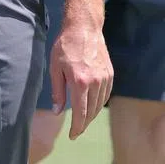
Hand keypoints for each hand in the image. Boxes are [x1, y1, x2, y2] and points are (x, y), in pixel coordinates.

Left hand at [48, 21, 112, 139]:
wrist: (84, 28)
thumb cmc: (65, 46)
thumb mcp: (55, 68)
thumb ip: (57, 91)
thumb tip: (57, 111)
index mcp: (80, 82)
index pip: (80, 112)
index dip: (77, 127)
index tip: (73, 136)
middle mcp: (95, 82)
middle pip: (91, 112)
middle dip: (83, 124)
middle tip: (76, 130)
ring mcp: (105, 78)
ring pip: (99, 105)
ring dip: (91, 115)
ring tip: (82, 120)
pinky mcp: (110, 74)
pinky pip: (105, 95)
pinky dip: (99, 104)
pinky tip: (92, 105)